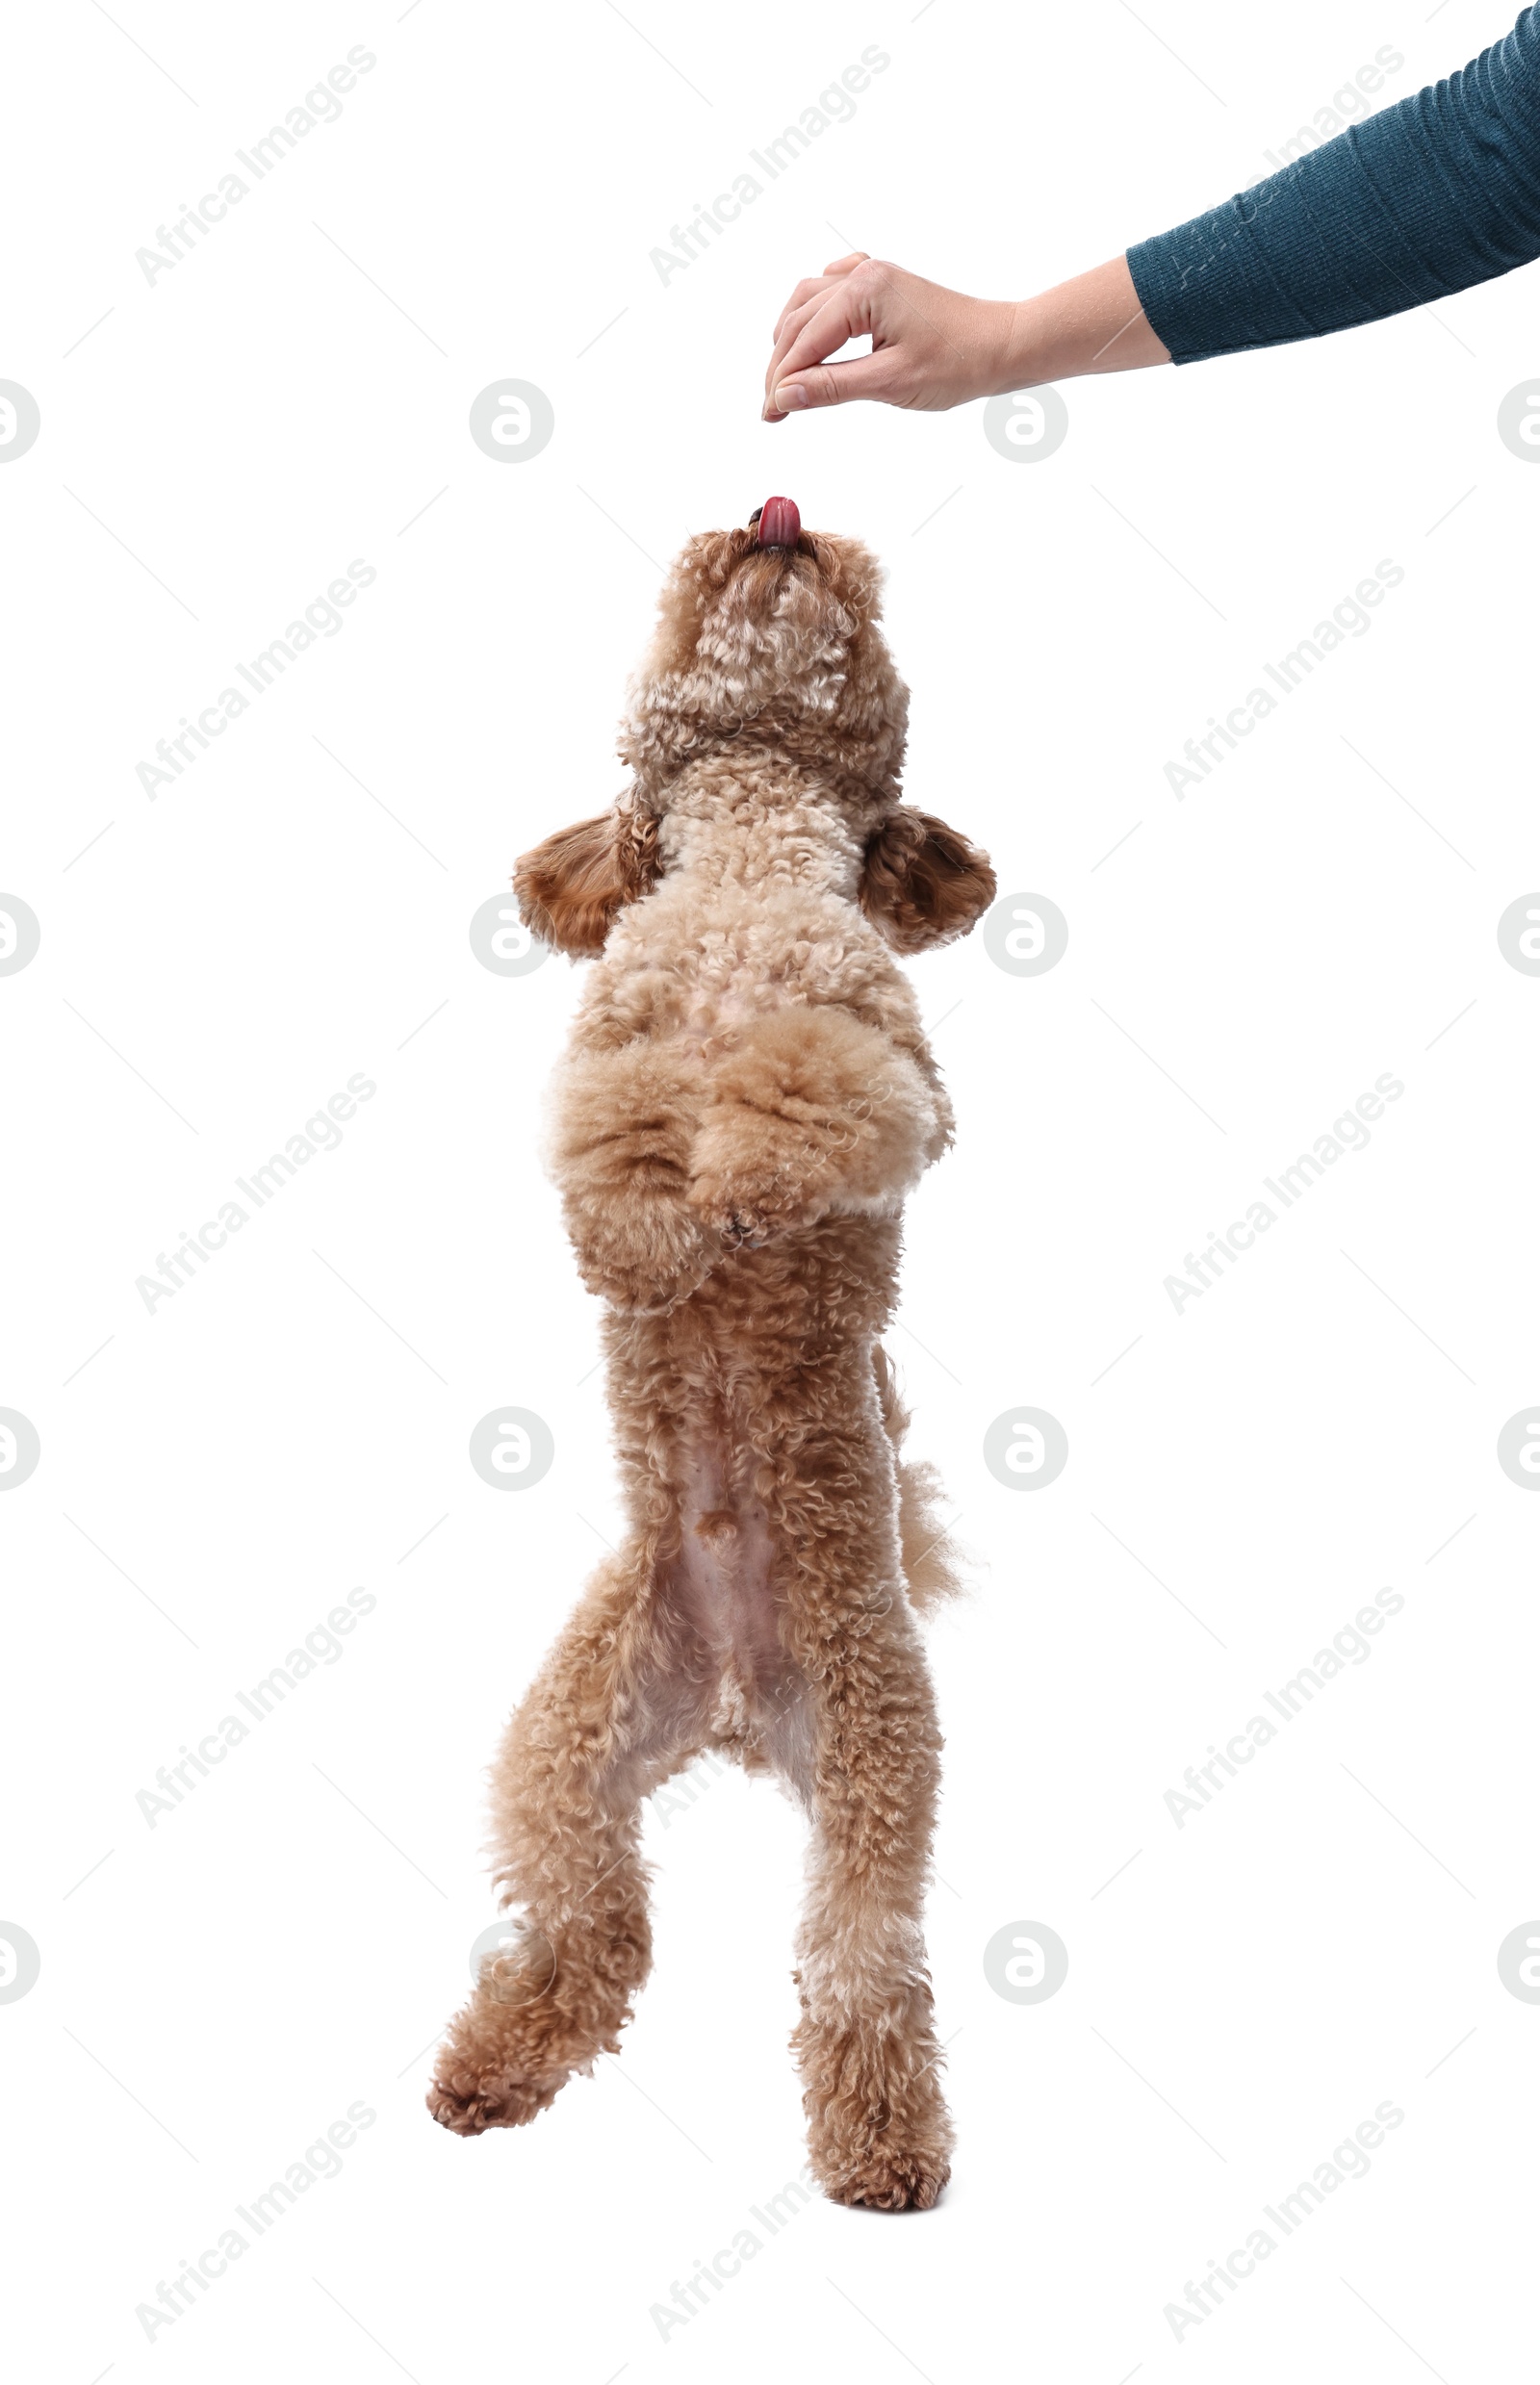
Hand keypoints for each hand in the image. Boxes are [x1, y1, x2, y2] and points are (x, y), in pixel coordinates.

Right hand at [763, 253, 1013, 419]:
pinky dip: (814, 310)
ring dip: (792, 338)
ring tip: (785, 378)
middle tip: (773, 408)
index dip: (781, 382)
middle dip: (782, 365)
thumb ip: (833, 387)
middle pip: (799, 321)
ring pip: (809, 301)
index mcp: (863, 292)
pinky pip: (833, 288)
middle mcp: (862, 275)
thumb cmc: (958, 362)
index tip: (768, 416)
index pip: (804, 342)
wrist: (1003, 345)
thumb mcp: (890, 383)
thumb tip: (785, 396)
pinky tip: (811, 328)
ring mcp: (873, 276)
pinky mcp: (884, 286)